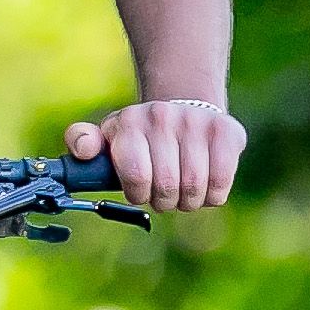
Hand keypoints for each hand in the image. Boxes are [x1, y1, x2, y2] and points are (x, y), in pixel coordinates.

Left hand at [67, 99, 246, 211]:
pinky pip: (220, 183)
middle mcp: (162, 117)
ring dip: (188, 201)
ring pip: (194, 188)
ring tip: (182, 190)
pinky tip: (205, 185)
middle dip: (163, 201)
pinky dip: (212, 195)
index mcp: (129, 122)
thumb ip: (83, 142)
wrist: (186, 108)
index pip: (136, 176)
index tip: (139, 190)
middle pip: (166, 187)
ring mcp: (196, 122)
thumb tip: (83, 151)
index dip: (138, 194)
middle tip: (163, 193)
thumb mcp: (109, 137)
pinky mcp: (227, 132)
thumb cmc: (142, 136)